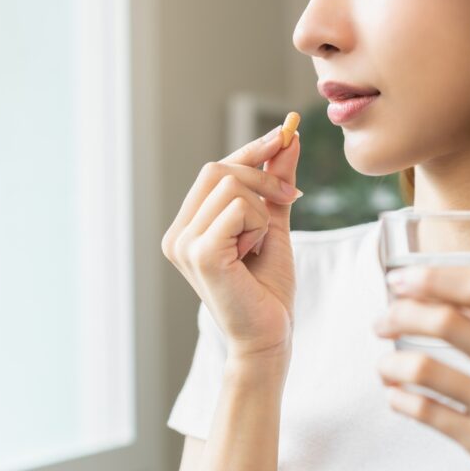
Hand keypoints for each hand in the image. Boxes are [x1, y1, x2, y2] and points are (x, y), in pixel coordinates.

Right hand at [162, 126, 302, 360]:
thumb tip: (289, 138)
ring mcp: (184, 243)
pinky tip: (253, 254)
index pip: (214, 170)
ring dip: (262, 211)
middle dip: (263, 175)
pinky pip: (239, 208)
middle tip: (292, 195)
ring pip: (231, 186)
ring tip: (258, 245)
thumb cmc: (268, 288)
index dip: (250, 150)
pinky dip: (259, 225)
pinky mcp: (200, 253)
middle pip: (218, 169)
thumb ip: (275, 183)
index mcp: (188, 227)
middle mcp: (178, 234)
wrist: (270, 335)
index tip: (284, 135)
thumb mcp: (274, 225)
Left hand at [374, 267, 469, 470]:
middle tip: (383, 321)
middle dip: (399, 315)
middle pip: (446, 322)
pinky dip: (398, 398)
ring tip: (386, 365)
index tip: (403, 279)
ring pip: (423, 368)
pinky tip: (396, 394)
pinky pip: (423, 411)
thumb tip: (437, 289)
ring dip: (390, 363)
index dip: (432, 279)